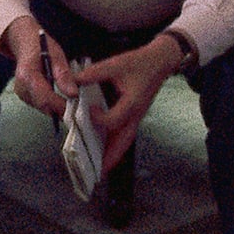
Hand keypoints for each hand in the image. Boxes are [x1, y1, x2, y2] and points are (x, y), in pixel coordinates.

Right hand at [3, 17, 68, 121]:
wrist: (25, 43)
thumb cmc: (40, 47)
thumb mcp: (56, 55)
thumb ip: (63, 75)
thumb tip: (73, 93)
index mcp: (27, 75)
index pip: (45, 98)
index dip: (61, 106)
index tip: (77, 107)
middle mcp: (21, 87)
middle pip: (44, 106)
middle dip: (62, 109)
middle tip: (78, 106)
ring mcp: (22, 93)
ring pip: (43, 108)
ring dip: (57, 107)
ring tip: (70, 100)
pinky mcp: (25, 97)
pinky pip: (41, 105)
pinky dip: (52, 104)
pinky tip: (59, 96)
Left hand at [74, 37, 183, 171]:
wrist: (160, 61)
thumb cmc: (140, 63)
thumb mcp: (116, 64)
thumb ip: (93, 73)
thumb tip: (73, 81)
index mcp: (132, 103)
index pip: (113, 120)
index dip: (98, 119)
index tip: (87, 110)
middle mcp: (135, 115)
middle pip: (123, 143)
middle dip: (110, 158)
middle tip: (97, 172)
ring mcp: (137, 117)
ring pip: (125, 142)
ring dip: (114, 155)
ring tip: (101, 168)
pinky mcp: (136, 116)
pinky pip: (126, 135)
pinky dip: (117, 145)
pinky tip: (107, 149)